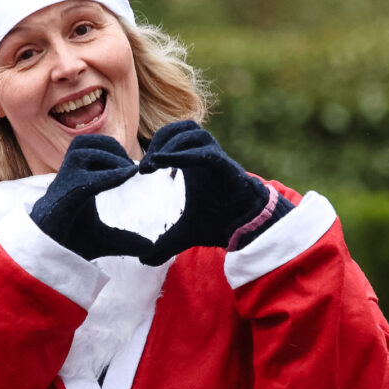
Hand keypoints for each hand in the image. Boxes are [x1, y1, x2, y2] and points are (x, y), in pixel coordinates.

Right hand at [30, 135, 152, 260]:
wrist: (48, 256)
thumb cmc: (70, 241)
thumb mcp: (105, 238)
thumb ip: (127, 239)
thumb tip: (149, 248)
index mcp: (76, 178)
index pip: (90, 148)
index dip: (114, 150)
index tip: (136, 166)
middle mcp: (68, 176)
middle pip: (86, 142)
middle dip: (113, 147)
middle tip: (134, 165)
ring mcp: (64, 183)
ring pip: (83, 151)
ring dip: (110, 156)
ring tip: (130, 170)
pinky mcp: (64, 196)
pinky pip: (88, 176)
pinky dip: (110, 174)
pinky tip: (128, 176)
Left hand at [138, 121, 292, 264]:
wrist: (248, 230)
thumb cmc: (219, 223)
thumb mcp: (184, 234)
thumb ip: (163, 245)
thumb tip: (144, 261)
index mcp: (194, 163)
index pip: (174, 136)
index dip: (156, 144)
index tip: (141, 169)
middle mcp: (206, 156)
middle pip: (183, 127)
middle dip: (161, 138)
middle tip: (146, 165)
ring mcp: (218, 160)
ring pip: (195, 133)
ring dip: (170, 144)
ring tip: (154, 163)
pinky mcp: (227, 169)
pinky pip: (205, 153)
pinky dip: (183, 155)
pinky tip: (163, 164)